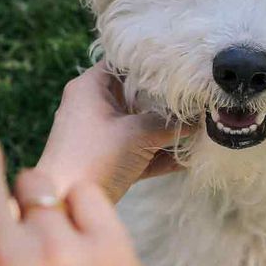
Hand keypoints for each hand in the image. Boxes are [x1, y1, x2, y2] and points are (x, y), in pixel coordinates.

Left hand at [36, 66, 185, 202]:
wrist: (63, 204)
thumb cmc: (94, 158)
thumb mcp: (137, 134)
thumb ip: (171, 123)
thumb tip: (200, 117)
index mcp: (91, 88)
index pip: (125, 62)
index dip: (154, 63)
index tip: (183, 68)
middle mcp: (93, 106)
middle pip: (138, 95)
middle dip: (168, 102)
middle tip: (199, 101)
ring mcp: (101, 134)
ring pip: (141, 125)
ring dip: (168, 131)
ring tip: (201, 131)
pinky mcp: (109, 160)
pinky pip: (140, 150)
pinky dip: (160, 155)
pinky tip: (189, 160)